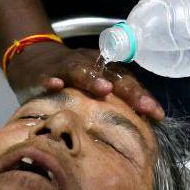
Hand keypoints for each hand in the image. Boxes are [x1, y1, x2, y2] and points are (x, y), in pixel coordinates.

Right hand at [6, 42, 165, 120]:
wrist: (32, 60)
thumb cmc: (69, 82)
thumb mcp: (92, 92)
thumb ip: (111, 106)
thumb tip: (138, 129)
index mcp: (105, 70)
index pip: (128, 82)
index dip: (142, 96)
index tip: (157, 114)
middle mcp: (90, 64)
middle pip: (112, 75)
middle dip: (128, 90)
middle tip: (143, 106)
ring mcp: (66, 66)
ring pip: (81, 70)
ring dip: (93, 79)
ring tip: (105, 91)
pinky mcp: (43, 71)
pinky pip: (47, 74)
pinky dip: (51, 79)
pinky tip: (55, 85)